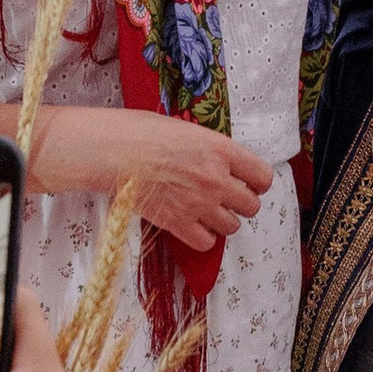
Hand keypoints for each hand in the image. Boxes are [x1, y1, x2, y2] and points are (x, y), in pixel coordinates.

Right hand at [17, 108, 274, 251]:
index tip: (248, 181)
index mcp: (220, 149)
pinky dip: (202, 237)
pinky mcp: (178, 224)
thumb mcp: (185, 129)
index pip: (263, 176)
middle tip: (226, 198)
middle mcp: (216, 179)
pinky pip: (206, 243)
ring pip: (232, 227)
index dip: (257, 181)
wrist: (109, 151)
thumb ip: (210, 148)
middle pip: (252, 206)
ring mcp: (198, 204)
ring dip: (222, 221)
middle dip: (241, 203)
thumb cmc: (140, 131)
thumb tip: (222, 161)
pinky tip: (191, 224)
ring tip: (206, 211)